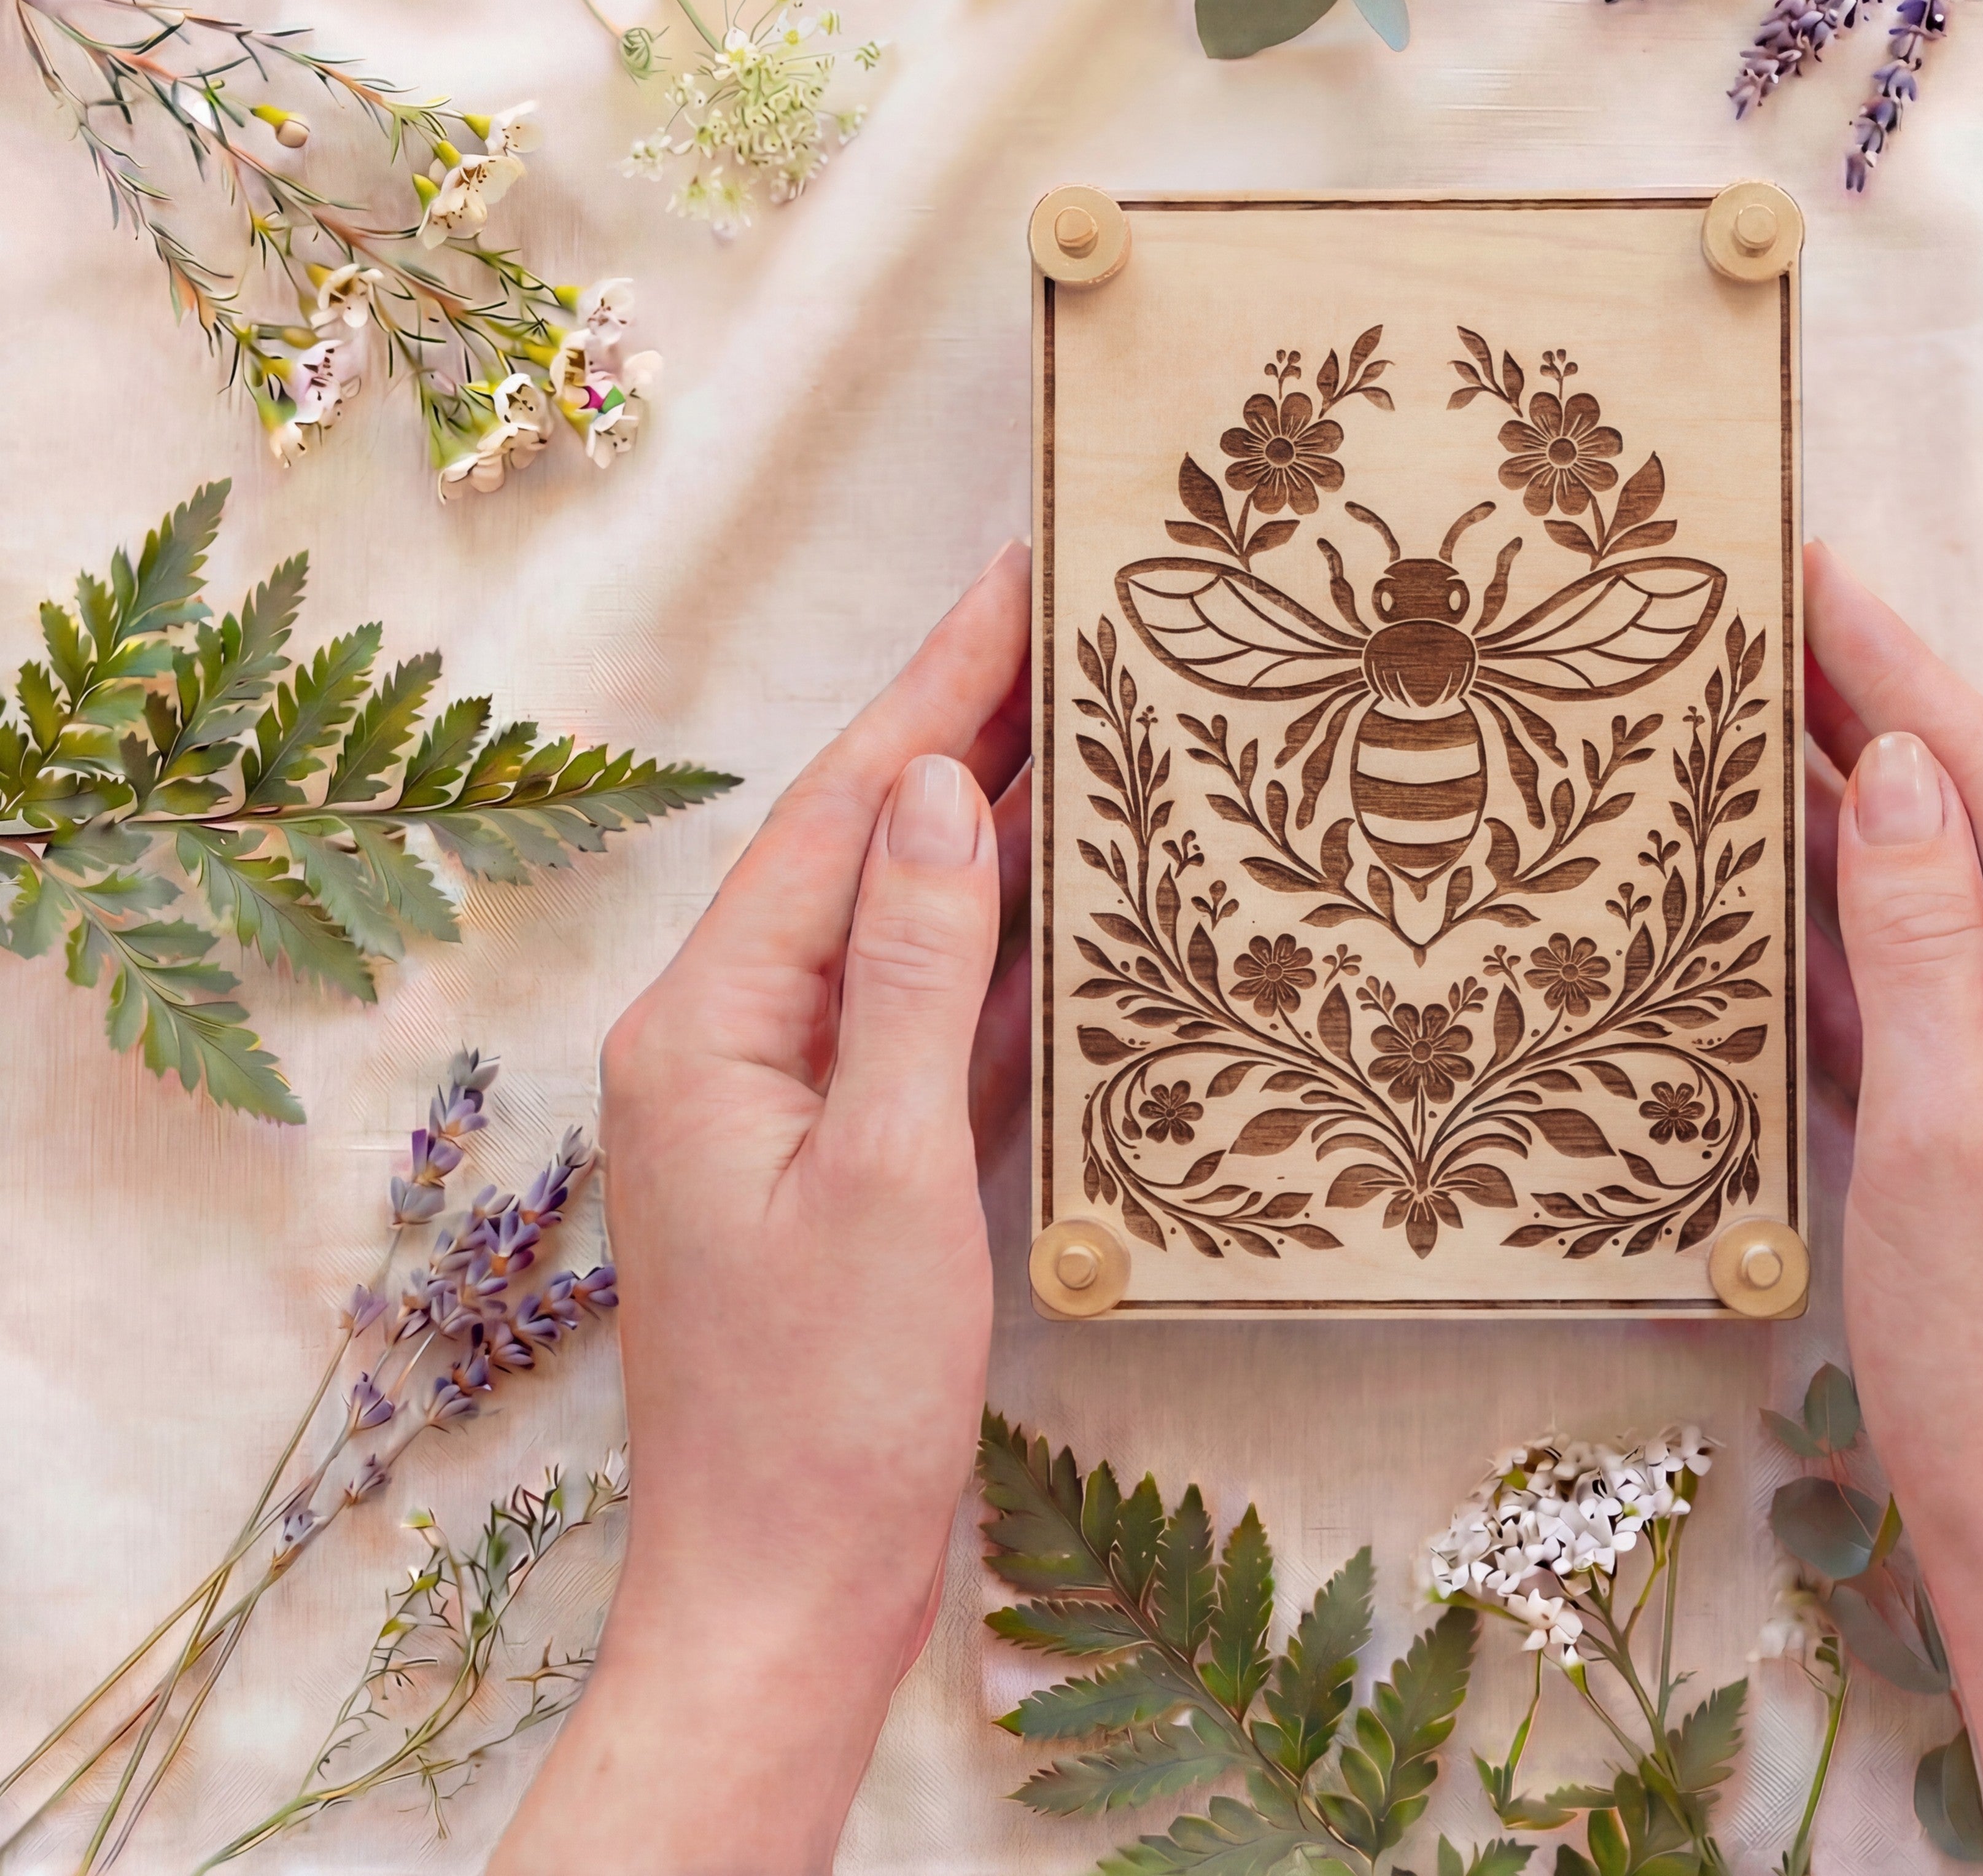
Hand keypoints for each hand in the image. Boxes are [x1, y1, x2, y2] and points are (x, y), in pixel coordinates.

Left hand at [491, 546, 1033, 1875]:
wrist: (787, 1591)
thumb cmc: (825, 1407)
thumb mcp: (886, 1175)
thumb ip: (918, 976)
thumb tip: (945, 798)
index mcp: (709, 1026)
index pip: (843, 814)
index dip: (934, 686)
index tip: (1013, 576)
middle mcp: (735, 1041)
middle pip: (869, 849)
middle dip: (966, 727)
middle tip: (1069, 611)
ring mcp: (792, 1100)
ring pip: (908, 926)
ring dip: (995, 829)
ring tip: (1088, 718)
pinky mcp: (851, 1159)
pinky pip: (933, 1018)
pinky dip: (1004, 952)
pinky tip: (1073, 898)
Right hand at [1804, 544, 1982, 1872]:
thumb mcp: (1941, 1143)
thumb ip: (1924, 943)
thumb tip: (1904, 770)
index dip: (1904, 672)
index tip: (1818, 567)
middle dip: (1881, 717)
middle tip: (1772, 610)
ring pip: (1968, 910)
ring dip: (1869, 820)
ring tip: (1764, 713)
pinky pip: (1958, 1000)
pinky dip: (1877, 940)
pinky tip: (1798, 881)